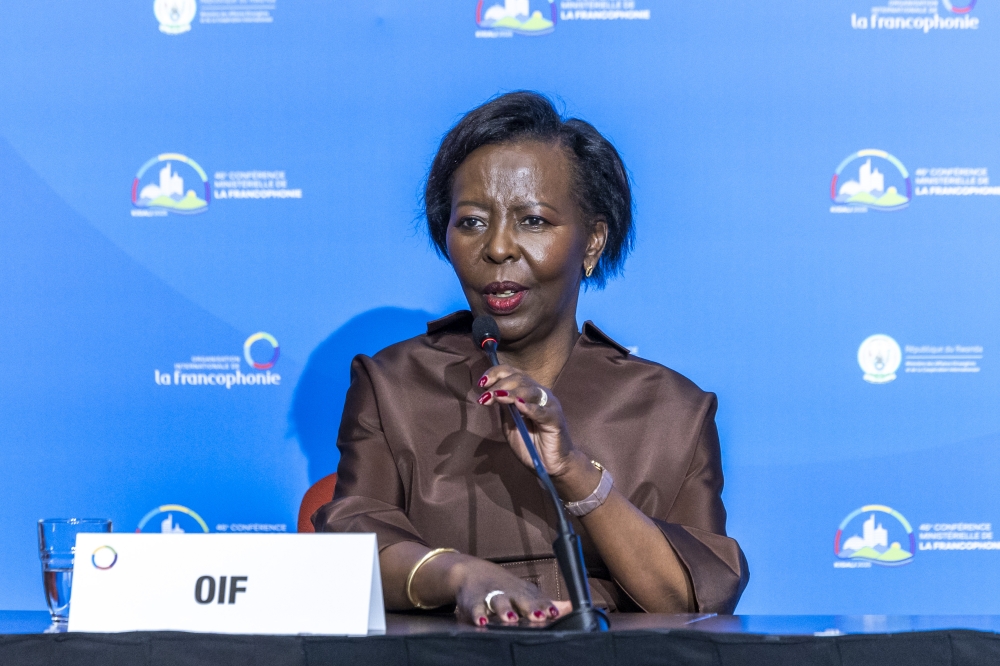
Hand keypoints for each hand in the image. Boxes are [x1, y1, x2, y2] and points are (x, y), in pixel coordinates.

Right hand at [447, 556, 568, 625]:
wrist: (472, 571)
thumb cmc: (506, 587)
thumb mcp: (526, 592)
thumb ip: (548, 602)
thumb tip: (573, 606)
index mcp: (524, 593)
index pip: (539, 600)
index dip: (547, 607)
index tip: (554, 613)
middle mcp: (510, 593)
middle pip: (521, 599)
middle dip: (530, 607)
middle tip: (538, 616)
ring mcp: (491, 596)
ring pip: (499, 602)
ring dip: (504, 609)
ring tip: (510, 618)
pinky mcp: (473, 602)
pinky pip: (475, 609)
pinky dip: (477, 615)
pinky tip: (481, 622)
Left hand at [477, 365, 577, 476]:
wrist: (548, 465)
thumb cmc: (530, 444)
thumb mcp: (510, 424)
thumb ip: (504, 409)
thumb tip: (490, 393)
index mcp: (528, 392)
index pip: (512, 373)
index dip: (496, 374)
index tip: (481, 383)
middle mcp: (540, 393)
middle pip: (520, 378)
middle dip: (499, 385)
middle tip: (485, 397)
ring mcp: (549, 404)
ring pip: (530, 390)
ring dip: (511, 393)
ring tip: (497, 397)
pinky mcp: (556, 419)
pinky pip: (542, 411)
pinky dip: (530, 407)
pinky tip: (519, 405)